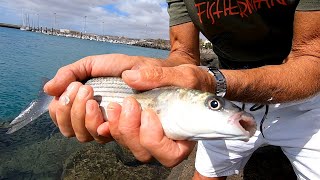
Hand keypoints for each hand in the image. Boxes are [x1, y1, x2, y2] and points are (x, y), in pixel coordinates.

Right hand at [44, 54, 162, 142]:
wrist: (156, 70)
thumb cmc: (127, 66)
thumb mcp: (95, 63)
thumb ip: (70, 73)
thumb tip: (48, 89)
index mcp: (83, 102)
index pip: (59, 116)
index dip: (61, 107)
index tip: (74, 87)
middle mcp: (93, 117)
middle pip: (68, 129)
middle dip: (71, 110)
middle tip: (85, 89)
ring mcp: (107, 124)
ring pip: (83, 136)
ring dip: (83, 117)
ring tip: (92, 94)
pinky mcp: (122, 129)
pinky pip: (104, 136)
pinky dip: (100, 124)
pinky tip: (108, 107)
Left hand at [97, 64, 213, 166]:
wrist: (184, 81)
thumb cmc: (191, 84)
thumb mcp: (184, 77)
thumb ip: (160, 78)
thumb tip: (130, 77)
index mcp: (181, 139)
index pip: (168, 154)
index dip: (154, 138)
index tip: (149, 113)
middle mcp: (161, 144)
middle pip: (141, 151)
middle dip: (129, 129)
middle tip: (128, 103)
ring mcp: (143, 138)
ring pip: (124, 144)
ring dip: (114, 125)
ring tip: (112, 104)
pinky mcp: (130, 128)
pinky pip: (111, 135)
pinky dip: (101, 123)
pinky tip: (95, 108)